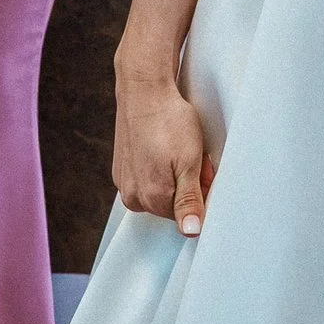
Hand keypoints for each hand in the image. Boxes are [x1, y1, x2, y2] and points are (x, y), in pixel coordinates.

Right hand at [113, 69, 215, 237]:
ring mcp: (124, 183)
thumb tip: (190, 233)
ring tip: (176, 149)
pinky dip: (157, 168)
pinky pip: (146, 180)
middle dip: (186, 185)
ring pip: (159, 192)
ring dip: (172, 176)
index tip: (202, 170)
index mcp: (152, 198)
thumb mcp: (189, 161)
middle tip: (192, 156)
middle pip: (172, 205)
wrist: (143, 90)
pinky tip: (161, 147)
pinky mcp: (120, 170)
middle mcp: (133, 197)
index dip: (200, 192)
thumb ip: (190, 200)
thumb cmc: (170, 121)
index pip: (187, 216)